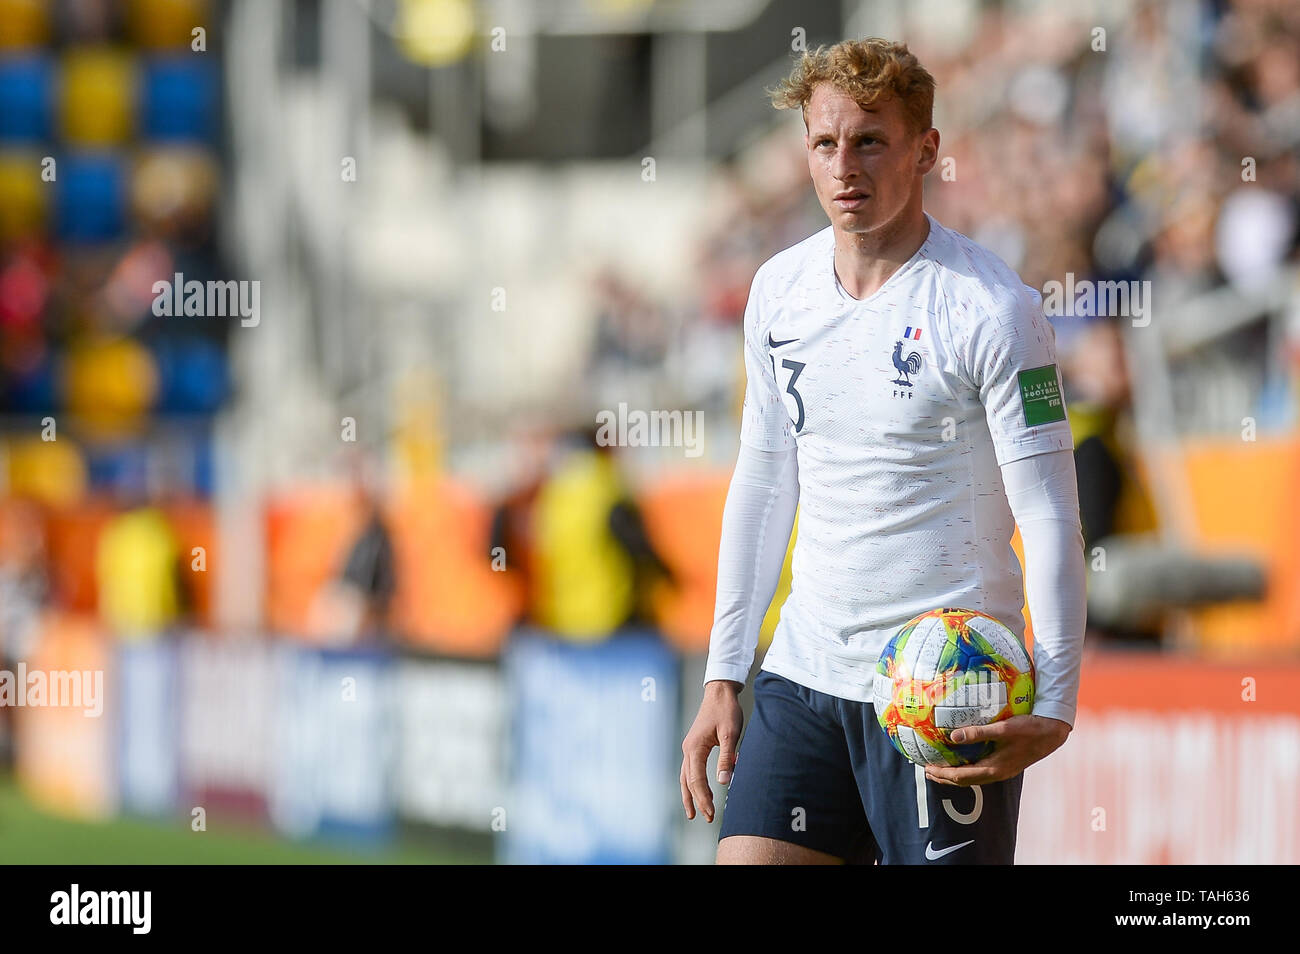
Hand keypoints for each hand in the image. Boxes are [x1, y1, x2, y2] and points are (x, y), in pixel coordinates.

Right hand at [680, 680, 743, 822]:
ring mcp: (689, 748)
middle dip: (697, 801)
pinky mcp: (694, 746)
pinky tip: (699, 792)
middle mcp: (688, 749)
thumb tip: (724, 781)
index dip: (703, 798)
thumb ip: (726, 758)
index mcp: (695, 748)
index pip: (696, 780)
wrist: (719, 691)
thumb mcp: (730, 734)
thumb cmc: (725, 710)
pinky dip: (692, 784)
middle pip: (688, 782)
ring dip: (690, 795)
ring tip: (694, 813)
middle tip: (707, 819)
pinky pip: (689, 770)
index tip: (711, 813)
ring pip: (685, 777)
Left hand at [924, 714, 1069, 786]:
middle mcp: (997, 773)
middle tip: (928, 771)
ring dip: (954, 775)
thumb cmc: (1029, 729)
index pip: (961, 776)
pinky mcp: (1006, 766)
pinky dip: (967, 770)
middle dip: (944, 778)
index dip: (943, 774)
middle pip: (965, 781)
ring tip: (940, 769)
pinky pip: (981, 772)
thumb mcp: (1003, 729)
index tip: (928, 768)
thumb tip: (953, 737)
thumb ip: (978, 733)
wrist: (1053, 733)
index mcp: (994, 768)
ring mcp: (1002, 771)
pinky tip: (963, 761)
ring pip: (973, 778)